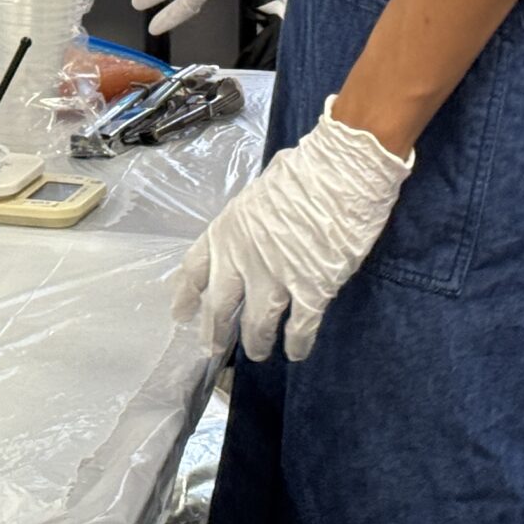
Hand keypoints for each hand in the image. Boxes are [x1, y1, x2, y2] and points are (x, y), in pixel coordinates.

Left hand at [175, 97, 411, 361]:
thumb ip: (253, 219)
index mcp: (227, 228)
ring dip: (256, 344)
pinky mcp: (310, 291)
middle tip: (213, 349)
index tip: (180, 314)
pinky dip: (297, 343)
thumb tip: (259, 227)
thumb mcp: (262, 191)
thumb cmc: (307, 171)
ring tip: (258, 353)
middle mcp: (242, 258)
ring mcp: (274, 277)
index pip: (195, 269)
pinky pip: (299, 328)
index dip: (186, 295)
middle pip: (219, 306)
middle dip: (215, 332)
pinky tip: (296, 351)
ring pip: (256, 325)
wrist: (342, 172)